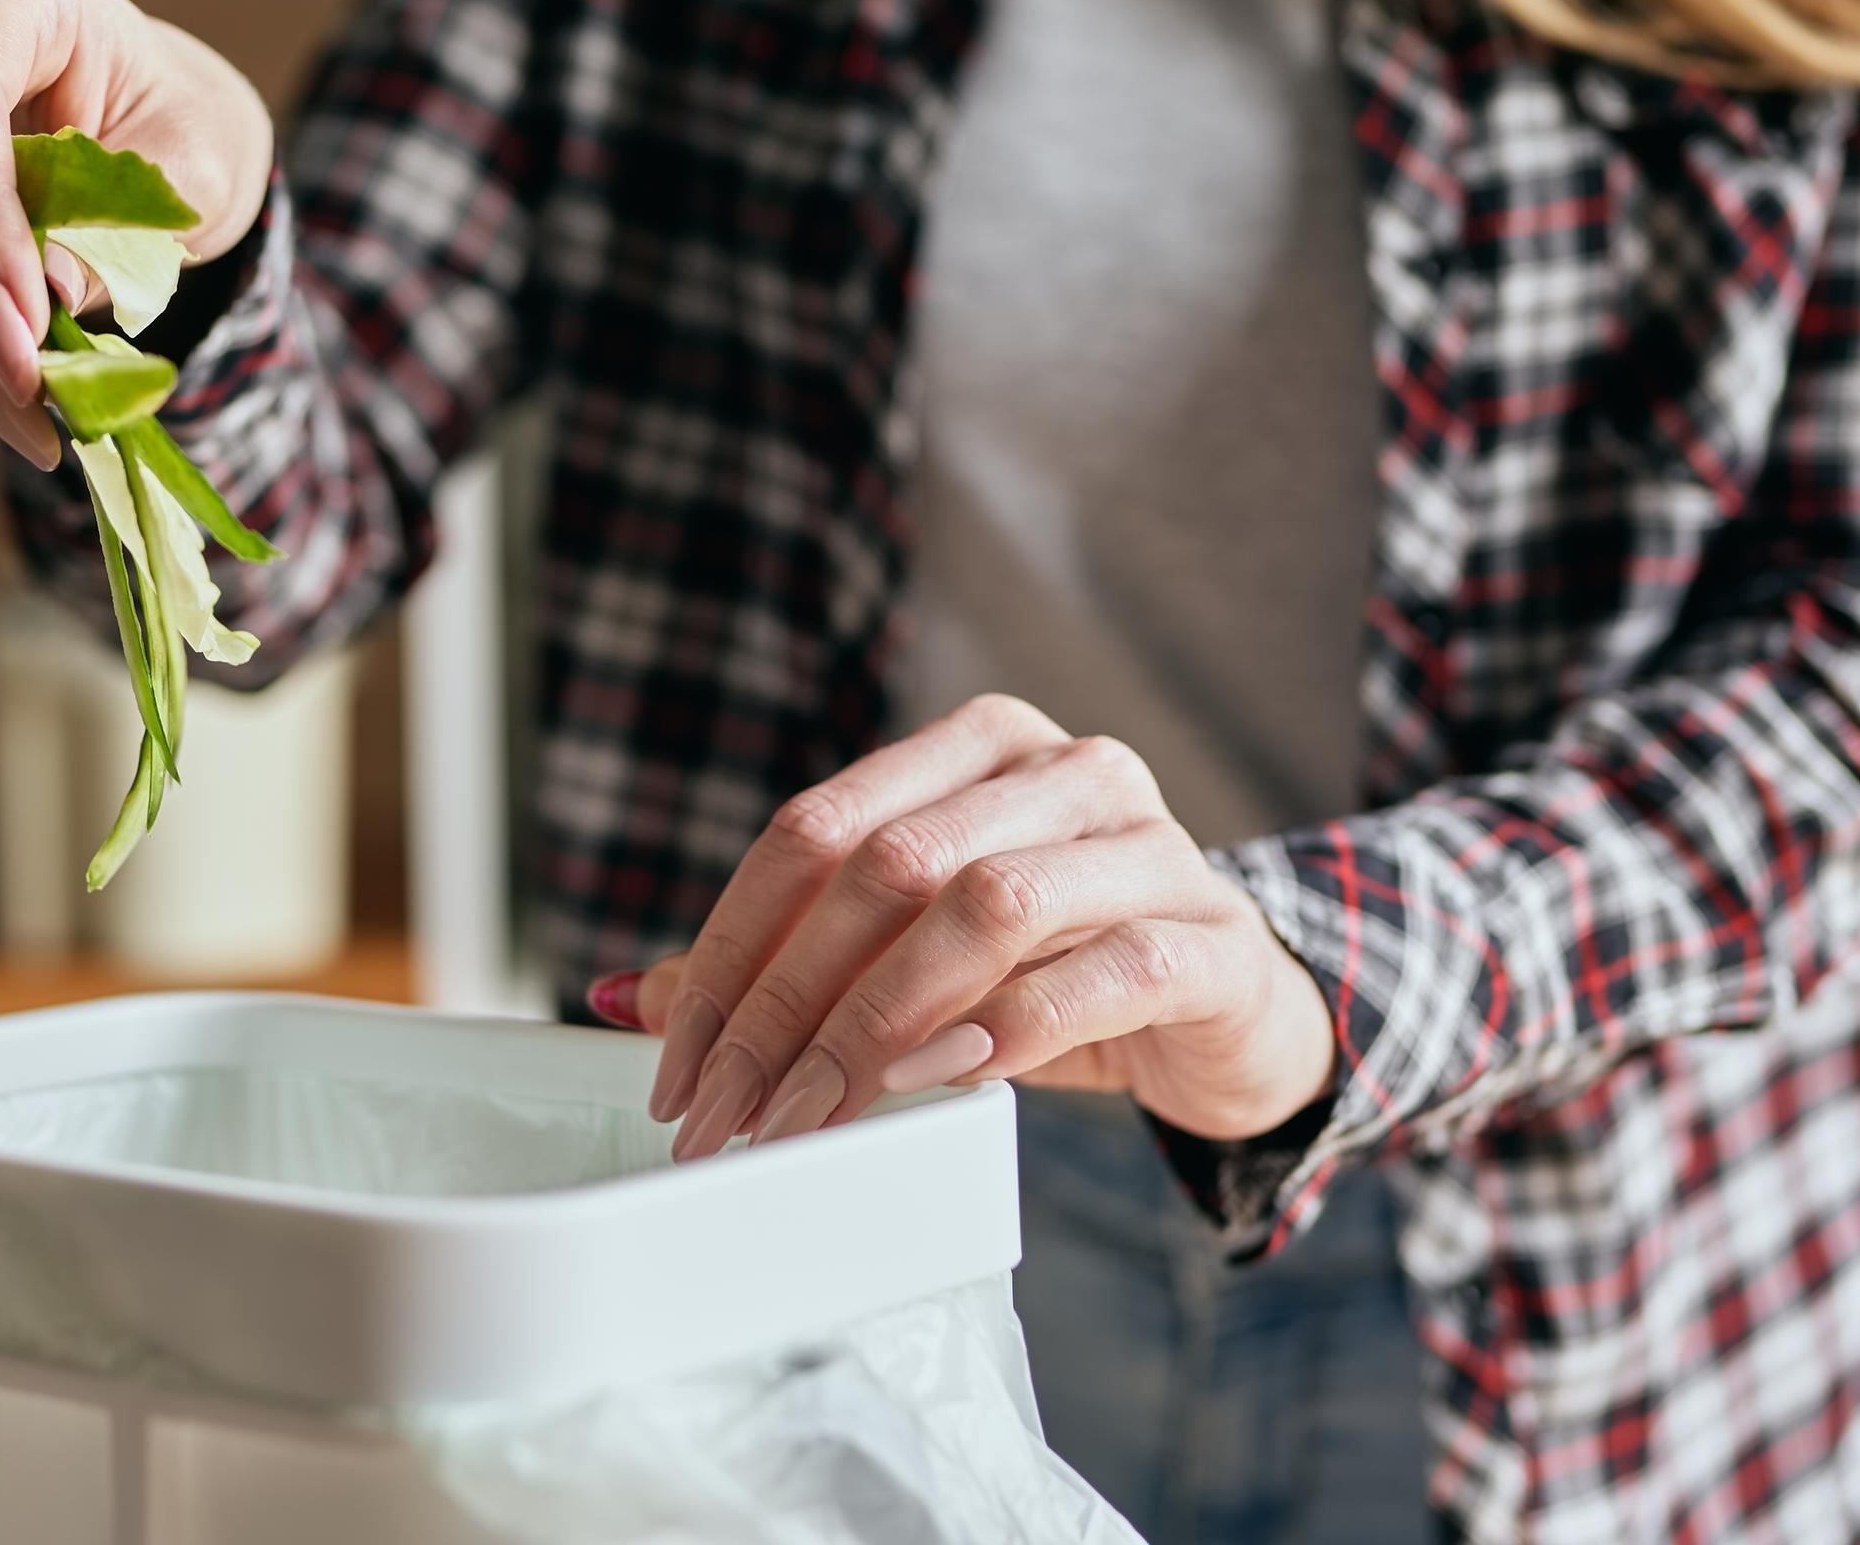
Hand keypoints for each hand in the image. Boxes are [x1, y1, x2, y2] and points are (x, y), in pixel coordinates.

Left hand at [614, 694, 1334, 1160]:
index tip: (680, 1060)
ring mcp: (1149, 844)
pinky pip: (1100, 973)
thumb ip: (788, 963)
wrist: (1232, 1012)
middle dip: (788, 1002)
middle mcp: (1064, 769)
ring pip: (986, 905)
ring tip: (818, 1112)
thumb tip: (628, 998)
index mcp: (975, 747)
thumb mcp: (917, 956)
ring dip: (881, 1022)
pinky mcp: (1209, 938)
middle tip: (732, 1112)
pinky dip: (1007, 1029)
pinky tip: (946, 1080)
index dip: (731, 946)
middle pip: (887, 867)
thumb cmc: (1057, 971)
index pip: (814, 827)